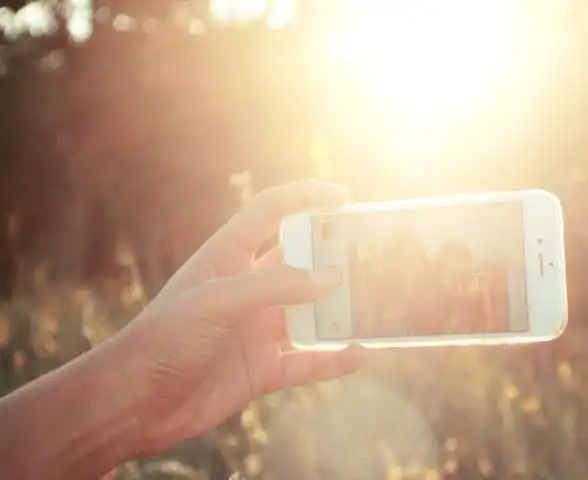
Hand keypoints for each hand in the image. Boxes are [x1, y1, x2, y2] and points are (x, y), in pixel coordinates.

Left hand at [112, 180, 362, 456]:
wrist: (135, 404)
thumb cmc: (162, 340)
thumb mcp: (216, 301)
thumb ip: (274, 287)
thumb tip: (332, 279)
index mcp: (227, 258)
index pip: (270, 213)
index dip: (305, 198)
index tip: (344, 199)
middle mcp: (246, 290)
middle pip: (300, 263)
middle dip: (334, 257)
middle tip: (372, 255)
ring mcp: (255, 330)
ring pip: (310, 314)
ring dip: (339, 311)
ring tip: (376, 305)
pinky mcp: (261, 369)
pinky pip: (306, 363)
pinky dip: (332, 360)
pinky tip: (359, 355)